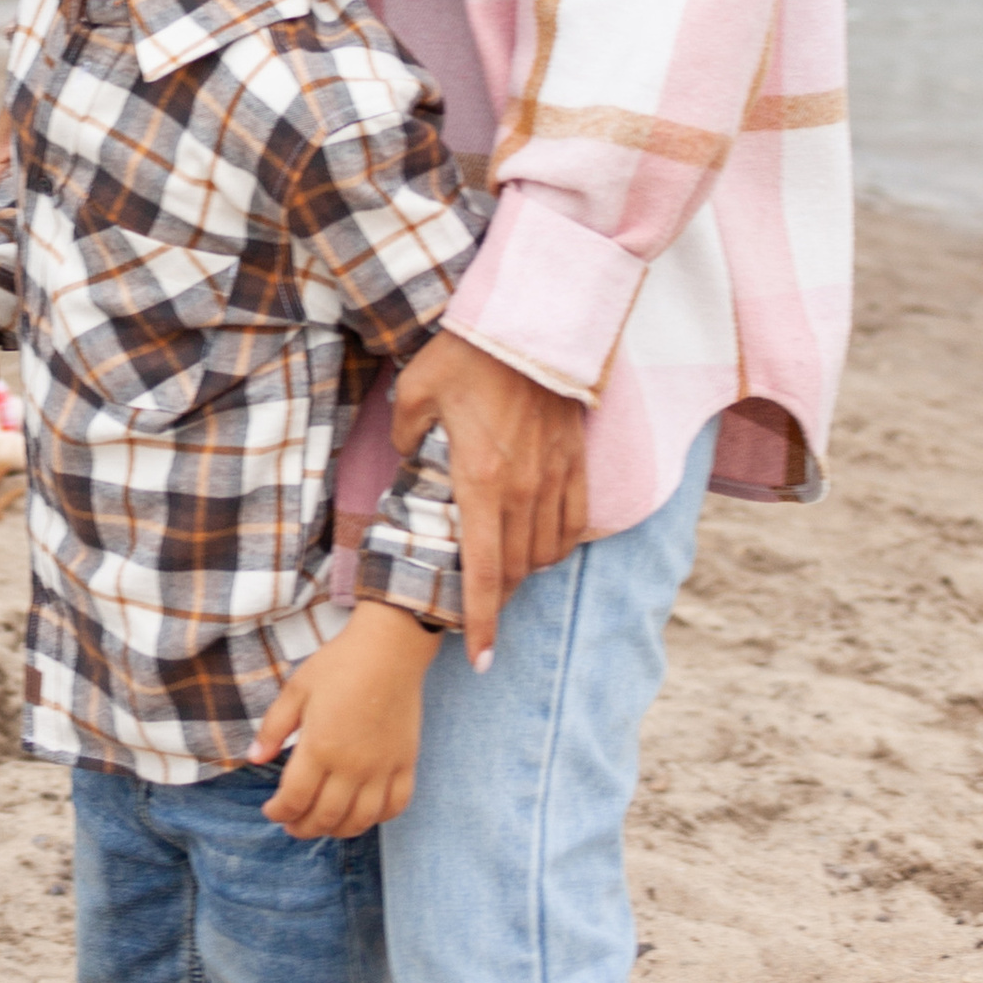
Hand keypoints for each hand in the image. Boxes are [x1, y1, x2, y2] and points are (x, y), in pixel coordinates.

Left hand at [250, 605, 436, 836]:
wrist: (389, 649)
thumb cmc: (338, 664)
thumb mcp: (296, 689)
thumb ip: (274, 727)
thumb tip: (254, 759)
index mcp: (320, 747)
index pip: (295, 799)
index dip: (279, 812)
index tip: (270, 811)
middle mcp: (352, 767)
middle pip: (326, 818)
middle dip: (303, 827)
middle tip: (292, 824)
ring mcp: (382, 769)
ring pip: (360, 821)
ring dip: (337, 831)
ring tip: (322, 824)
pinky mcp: (406, 765)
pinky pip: (395, 807)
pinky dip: (377, 819)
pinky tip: (363, 812)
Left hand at [391, 330, 589, 668]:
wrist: (531, 322)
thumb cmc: (467, 354)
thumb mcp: (414, 391)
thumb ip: (405, 436)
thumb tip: (408, 461)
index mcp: (480, 481)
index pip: (482, 572)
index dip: (480, 622)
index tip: (480, 660)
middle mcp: (523, 492)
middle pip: (514, 572)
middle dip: (496, 603)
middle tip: (479, 618)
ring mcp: (555, 480)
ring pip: (544, 555)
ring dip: (523, 574)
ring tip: (502, 576)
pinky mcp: (576, 464)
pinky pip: (572, 526)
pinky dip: (555, 545)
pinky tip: (539, 546)